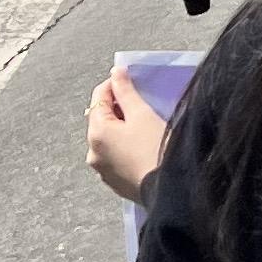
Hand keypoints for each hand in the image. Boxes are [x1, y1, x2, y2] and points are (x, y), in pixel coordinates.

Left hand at [86, 70, 170, 204]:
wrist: (169, 189)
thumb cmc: (156, 147)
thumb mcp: (142, 114)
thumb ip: (125, 91)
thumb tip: (116, 72)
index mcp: (96, 132)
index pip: (99, 96)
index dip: (115, 84)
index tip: (131, 80)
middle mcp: (92, 152)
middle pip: (101, 118)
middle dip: (117, 107)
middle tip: (141, 104)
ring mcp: (101, 170)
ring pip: (108, 138)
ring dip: (120, 128)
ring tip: (143, 125)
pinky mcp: (113, 182)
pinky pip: (114, 156)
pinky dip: (123, 146)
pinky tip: (142, 146)